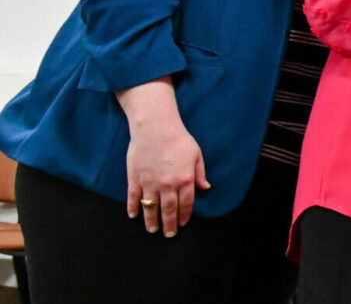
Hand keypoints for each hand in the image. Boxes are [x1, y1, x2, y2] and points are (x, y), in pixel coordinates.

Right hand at [118, 81, 209, 237]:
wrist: (155, 128)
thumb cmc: (178, 139)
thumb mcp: (196, 155)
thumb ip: (200, 174)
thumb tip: (205, 188)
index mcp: (185, 180)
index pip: (186, 204)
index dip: (185, 216)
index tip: (183, 224)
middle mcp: (168, 185)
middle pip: (168, 210)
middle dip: (169, 224)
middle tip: (169, 234)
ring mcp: (150, 183)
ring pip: (151, 207)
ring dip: (151, 221)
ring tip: (152, 230)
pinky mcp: (135, 178)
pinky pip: (133, 198)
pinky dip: (133, 208)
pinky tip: (134, 215)